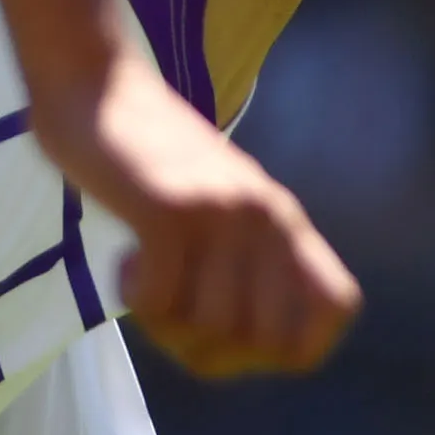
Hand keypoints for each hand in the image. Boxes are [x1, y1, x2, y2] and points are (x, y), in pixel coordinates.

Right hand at [33, 43, 360, 378]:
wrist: (97, 84)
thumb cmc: (149, 157)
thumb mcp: (221, 205)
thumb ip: (247, 257)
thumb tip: (251, 343)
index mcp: (287, 218)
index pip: (337, 307)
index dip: (293, 344)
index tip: (237, 336)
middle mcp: (268, 216)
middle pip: (264, 341)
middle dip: (210, 351)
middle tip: (170, 317)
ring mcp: (221, 212)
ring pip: (211, 328)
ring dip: (165, 326)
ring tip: (144, 281)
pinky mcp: (168, 209)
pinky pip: (161, 301)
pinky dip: (136, 300)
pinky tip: (124, 265)